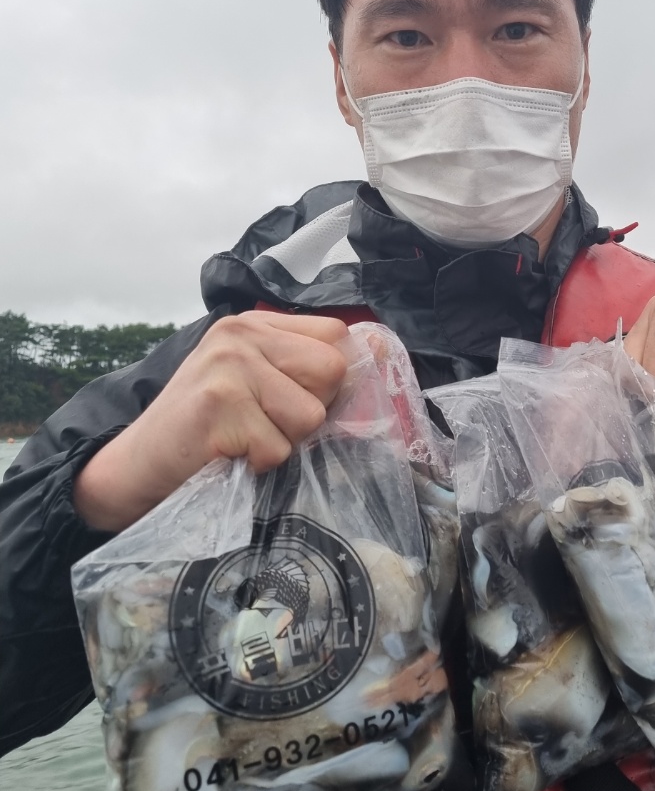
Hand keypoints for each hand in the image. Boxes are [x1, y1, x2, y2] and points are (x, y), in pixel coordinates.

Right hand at [73, 313, 349, 532]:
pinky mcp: (219, 404)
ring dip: (283, 443)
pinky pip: (278, 448)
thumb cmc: (205, 431)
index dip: (331, 379)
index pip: (337, 335)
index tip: (298, 402)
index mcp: (255, 323)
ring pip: (309, 415)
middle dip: (310, 412)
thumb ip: (306, 367)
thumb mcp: (255, 383)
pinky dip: (259, 464)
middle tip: (265, 424)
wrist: (136, 467)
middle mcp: (241, 334)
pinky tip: (229, 454)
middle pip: (332, 371)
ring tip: (244, 440)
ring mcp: (229, 365)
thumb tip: (381, 350)